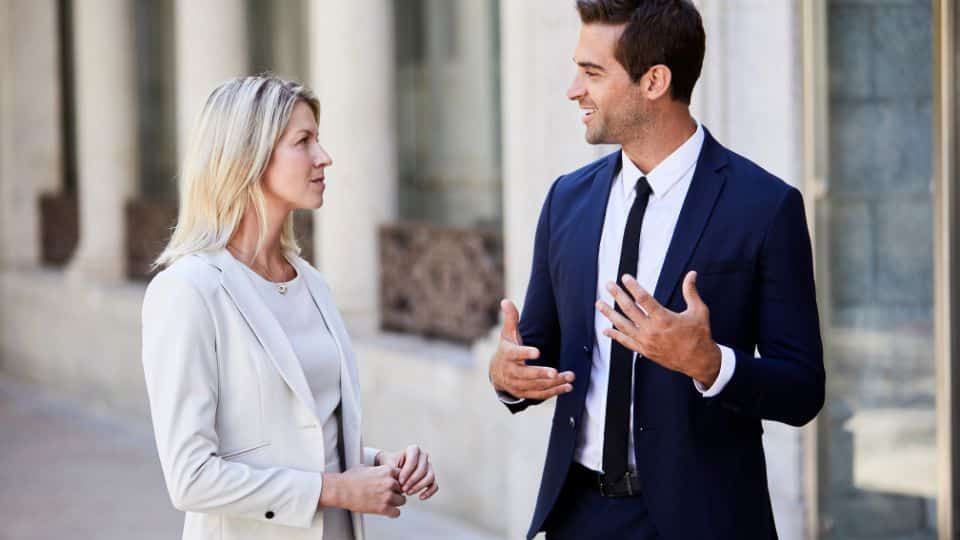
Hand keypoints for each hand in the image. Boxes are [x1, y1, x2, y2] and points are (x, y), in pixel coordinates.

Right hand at [319, 465, 405, 517]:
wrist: (341, 490)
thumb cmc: (350, 479)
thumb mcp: (366, 467)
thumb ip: (377, 469)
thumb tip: (378, 470)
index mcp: (387, 471)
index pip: (401, 475)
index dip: (396, 480)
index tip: (392, 484)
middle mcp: (389, 483)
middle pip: (402, 488)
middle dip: (396, 491)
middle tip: (387, 493)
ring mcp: (387, 496)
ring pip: (402, 501)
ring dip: (395, 502)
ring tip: (387, 502)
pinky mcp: (382, 508)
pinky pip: (396, 513)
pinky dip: (392, 513)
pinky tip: (387, 510)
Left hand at [376, 445, 438, 499]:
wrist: (392, 470)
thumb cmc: (390, 465)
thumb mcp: (389, 464)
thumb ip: (392, 469)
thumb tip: (397, 478)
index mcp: (413, 450)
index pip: (413, 460)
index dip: (407, 472)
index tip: (399, 481)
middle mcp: (423, 456)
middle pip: (422, 470)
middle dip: (412, 481)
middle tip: (403, 489)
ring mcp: (429, 466)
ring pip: (430, 477)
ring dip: (419, 486)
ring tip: (408, 493)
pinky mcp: (431, 477)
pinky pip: (435, 485)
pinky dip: (429, 492)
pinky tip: (420, 497)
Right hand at [488, 299, 573, 399]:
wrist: (497, 373)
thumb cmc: (507, 349)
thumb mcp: (507, 334)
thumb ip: (511, 318)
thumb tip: (506, 301)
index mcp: (507, 355)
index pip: (515, 354)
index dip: (525, 353)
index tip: (537, 352)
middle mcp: (511, 372)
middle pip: (526, 374)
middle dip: (541, 373)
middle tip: (555, 372)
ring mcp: (518, 384)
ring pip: (536, 386)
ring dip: (553, 383)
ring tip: (569, 377)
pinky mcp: (524, 393)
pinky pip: (540, 395)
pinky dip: (554, 392)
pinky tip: (567, 387)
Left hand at [596, 272, 720, 386]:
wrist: (699, 361)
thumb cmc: (700, 335)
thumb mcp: (698, 311)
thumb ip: (691, 291)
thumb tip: (692, 274)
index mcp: (664, 318)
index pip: (644, 299)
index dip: (633, 287)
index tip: (625, 278)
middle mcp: (652, 330)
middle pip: (629, 309)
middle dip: (617, 295)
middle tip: (608, 285)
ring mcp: (646, 341)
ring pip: (623, 325)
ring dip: (609, 313)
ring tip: (599, 303)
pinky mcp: (644, 351)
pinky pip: (626, 342)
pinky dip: (615, 335)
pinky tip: (605, 330)